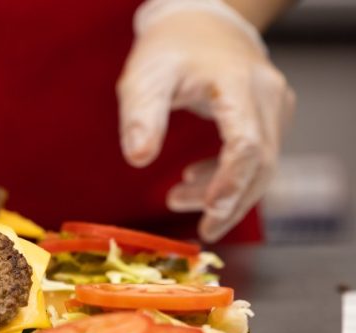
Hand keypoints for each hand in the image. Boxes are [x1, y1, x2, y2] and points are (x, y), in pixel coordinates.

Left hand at [117, 0, 294, 241]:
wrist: (199, 24)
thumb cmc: (169, 50)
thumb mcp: (143, 78)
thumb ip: (140, 117)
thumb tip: (138, 159)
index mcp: (235, 84)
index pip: (246, 143)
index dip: (229, 183)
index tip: (209, 212)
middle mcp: (265, 94)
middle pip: (262, 163)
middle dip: (231, 203)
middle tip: (202, 229)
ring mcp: (275, 104)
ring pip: (263, 165)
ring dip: (227, 193)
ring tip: (178, 198)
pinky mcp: (272, 115)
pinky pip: (258, 156)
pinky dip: (230, 177)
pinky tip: (195, 182)